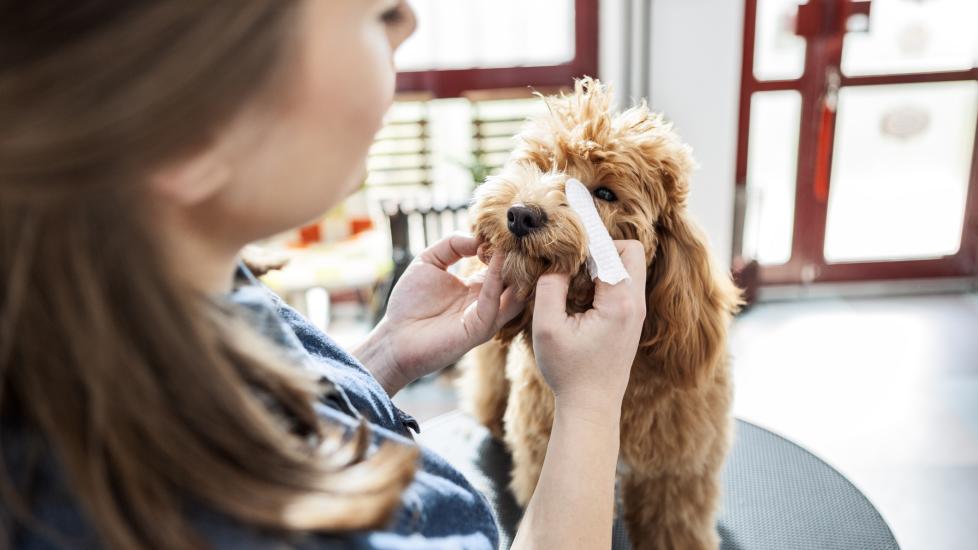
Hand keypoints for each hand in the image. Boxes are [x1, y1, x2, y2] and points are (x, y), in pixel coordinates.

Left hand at [354, 234, 524, 394]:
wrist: (394, 338)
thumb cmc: (409, 303)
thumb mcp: (428, 261)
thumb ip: (452, 244)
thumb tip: (478, 238)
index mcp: (480, 287)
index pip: (504, 265)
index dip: (503, 245)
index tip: (500, 226)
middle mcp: (488, 302)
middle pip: (516, 278)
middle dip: (518, 255)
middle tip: (517, 231)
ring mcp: (486, 317)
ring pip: (515, 292)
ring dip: (513, 266)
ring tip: (511, 241)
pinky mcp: (478, 329)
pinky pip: (494, 303)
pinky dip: (496, 279)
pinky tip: (494, 257)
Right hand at [531, 240, 646, 421]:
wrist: (590, 408)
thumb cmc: (568, 371)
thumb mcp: (548, 327)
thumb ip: (550, 286)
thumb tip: (556, 261)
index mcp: (620, 302)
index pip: (615, 248)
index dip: (590, 236)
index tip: (568, 228)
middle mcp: (636, 304)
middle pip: (629, 251)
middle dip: (600, 248)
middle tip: (571, 261)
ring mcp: (636, 312)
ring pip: (626, 267)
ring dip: (600, 265)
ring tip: (572, 280)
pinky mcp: (630, 320)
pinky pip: (621, 284)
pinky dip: (602, 280)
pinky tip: (579, 296)